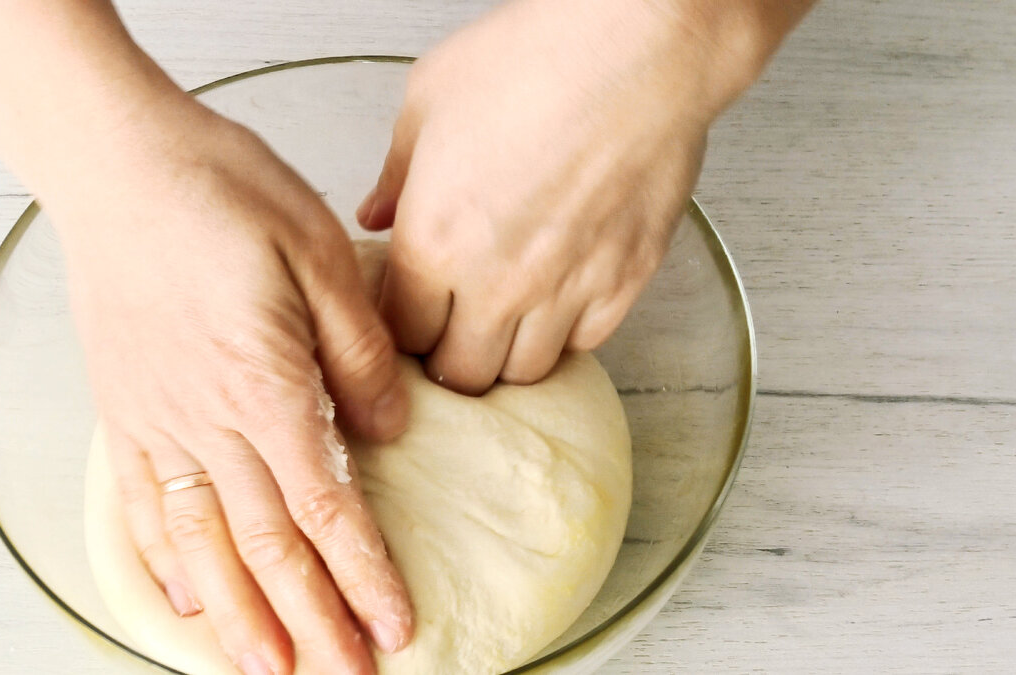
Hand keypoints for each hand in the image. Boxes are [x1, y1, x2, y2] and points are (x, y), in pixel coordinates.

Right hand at [49, 100, 412, 673]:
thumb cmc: (222, 191)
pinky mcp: (120, 407)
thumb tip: (391, 427)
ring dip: (238, 616)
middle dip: (312, 620)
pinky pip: (140, 503)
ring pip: (200, 543)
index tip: (394, 628)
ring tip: (268, 672)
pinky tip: (183, 599)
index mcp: (265, 384)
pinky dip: (162, 560)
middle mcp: (205, 420)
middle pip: (267, 544)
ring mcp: (154, 420)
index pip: (326, 506)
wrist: (118, 161)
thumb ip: (360, 351)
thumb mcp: (320, 252)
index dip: (362, 575)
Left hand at [358, 0, 772, 393]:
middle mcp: (496, 283)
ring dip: (506, 355)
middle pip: (461, 372)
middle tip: (452, 328)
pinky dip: (566, 335)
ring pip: (523, 372)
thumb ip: (396, 172)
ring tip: (503, 322)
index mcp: (435, 242)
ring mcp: (565, 290)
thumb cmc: (535, 59)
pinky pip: (586, 345)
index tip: (408, 314)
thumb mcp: (429, 99)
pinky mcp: (623, 282)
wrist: (638, 48)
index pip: (400, 334)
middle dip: (448, 356)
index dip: (400, 329)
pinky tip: (557, 301)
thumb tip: (377, 212)